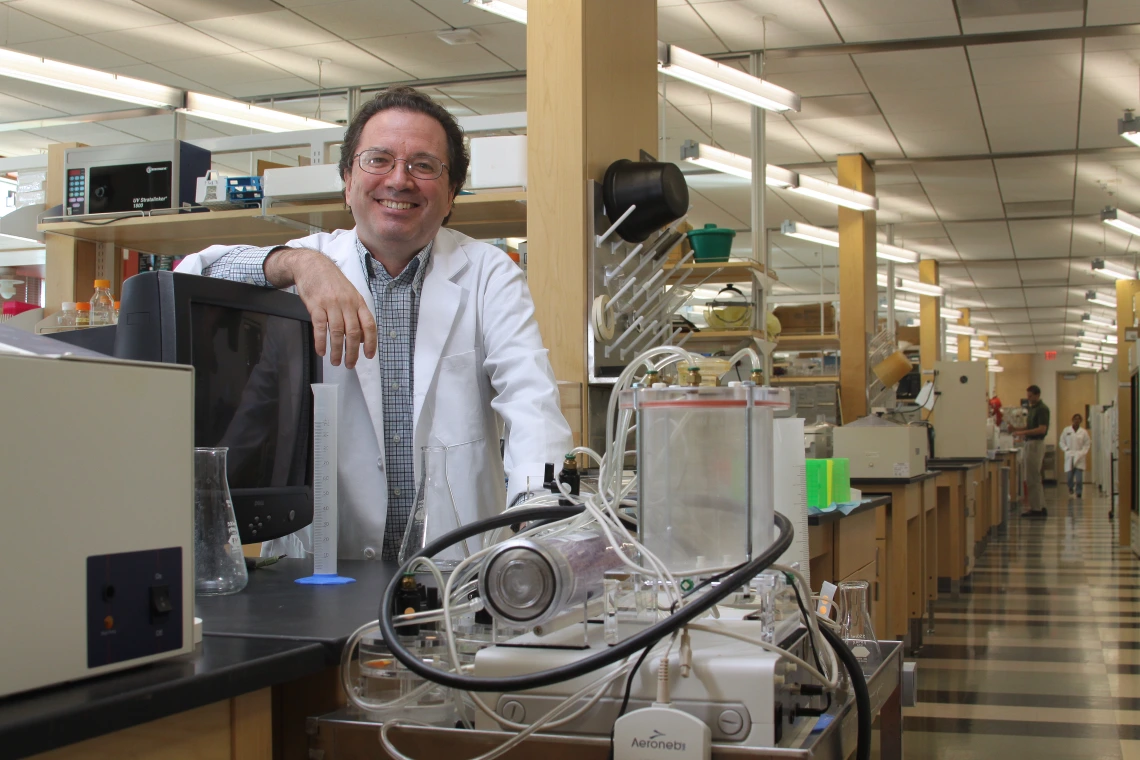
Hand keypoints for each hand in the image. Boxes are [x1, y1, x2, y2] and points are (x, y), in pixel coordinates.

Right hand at [265, 248, 376, 367]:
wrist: (312, 266)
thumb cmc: (332, 282)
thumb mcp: (350, 295)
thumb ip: (357, 314)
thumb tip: (363, 337)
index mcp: (358, 302)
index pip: (369, 325)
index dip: (371, 342)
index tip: (369, 355)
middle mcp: (347, 303)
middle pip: (353, 332)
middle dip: (353, 352)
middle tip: (350, 364)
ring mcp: (331, 304)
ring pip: (337, 332)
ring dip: (337, 350)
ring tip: (336, 361)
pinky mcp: (316, 305)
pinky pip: (320, 327)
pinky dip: (321, 342)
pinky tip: (321, 351)